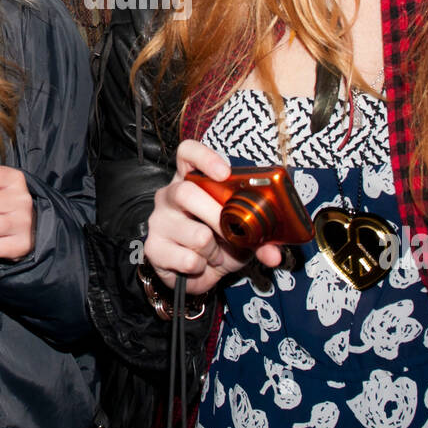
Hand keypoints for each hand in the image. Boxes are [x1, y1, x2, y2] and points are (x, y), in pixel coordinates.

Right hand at [145, 140, 283, 296]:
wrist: (197, 273)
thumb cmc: (219, 241)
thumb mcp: (244, 234)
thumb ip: (262, 239)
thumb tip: (274, 255)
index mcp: (191, 180)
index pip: (187, 153)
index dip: (204, 157)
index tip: (224, 172)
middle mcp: (169, 195)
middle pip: (186, 192)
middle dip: (217, 216)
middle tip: (232, 232)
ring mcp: (159, 221)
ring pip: (195, 233)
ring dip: (214, 250)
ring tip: (215, 254)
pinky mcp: (153, 248)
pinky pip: (187, 258)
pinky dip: (202, 266)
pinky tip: (200, 264)